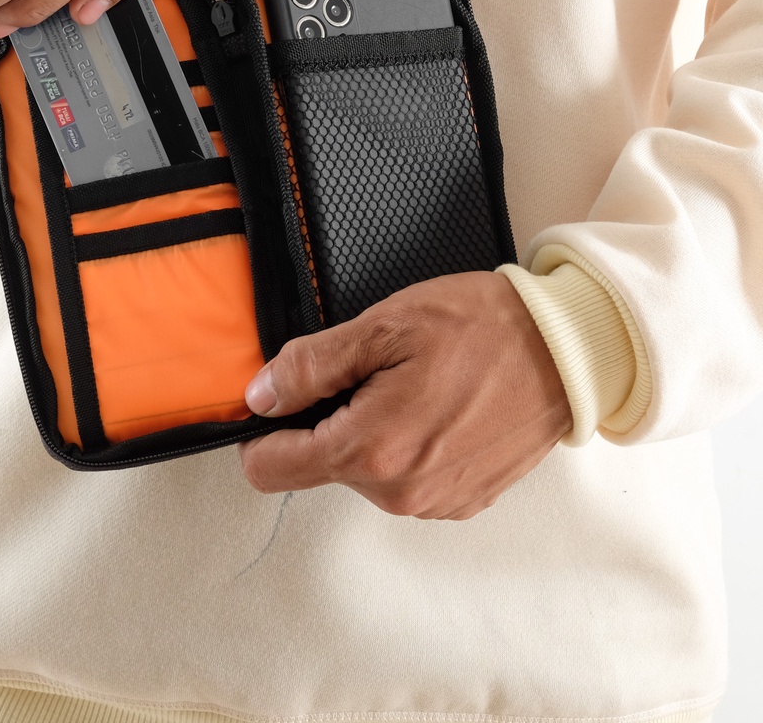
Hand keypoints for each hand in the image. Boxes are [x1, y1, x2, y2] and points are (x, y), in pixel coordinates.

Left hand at [239, 272, 571, 518]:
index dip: (263, 433)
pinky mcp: (464, 500)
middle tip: (368, 372)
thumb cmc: (482, 329)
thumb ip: (310, 366)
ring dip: (369, 435)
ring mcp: (436, 502)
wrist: (571, 350)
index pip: (272, 470)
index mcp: (371, 451)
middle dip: (327, 422)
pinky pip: (406, 480)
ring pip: (364, 474)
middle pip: (320, 467)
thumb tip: (260, 396)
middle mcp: (400, 492)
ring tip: (410, 385)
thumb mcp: (382, 328)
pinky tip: (436, 407)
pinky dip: (407, 448)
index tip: (278, 401)